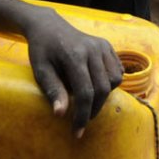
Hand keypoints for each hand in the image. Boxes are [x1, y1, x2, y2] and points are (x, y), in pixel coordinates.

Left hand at [24, 9, 123, 134]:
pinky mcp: (107, 46)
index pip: (85, 92)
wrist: (48, 26)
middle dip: (93, 109)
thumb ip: (53, 90)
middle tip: (82, 120)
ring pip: (114, 80)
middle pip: (102, 89)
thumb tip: (61, 114)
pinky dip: (110, 82)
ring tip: (88, 99)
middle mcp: (92, 49)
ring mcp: (102, 46)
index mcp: (74, 55)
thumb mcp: (41, 70)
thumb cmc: (42, 50)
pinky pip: (117, 70)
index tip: (77, 132)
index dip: (82, 115)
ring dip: (103, 95)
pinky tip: (95, 85)